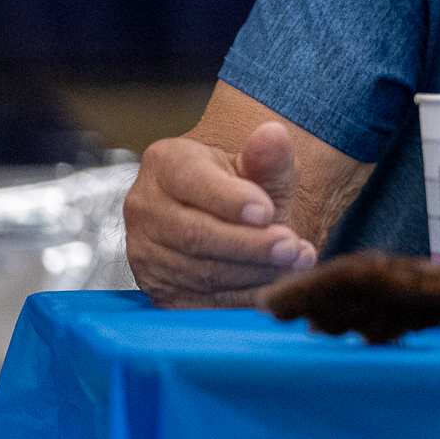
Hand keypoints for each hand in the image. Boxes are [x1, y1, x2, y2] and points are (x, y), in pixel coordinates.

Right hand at [124, 120, 317, 308]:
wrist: (229, 216)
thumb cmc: (247, 185)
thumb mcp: (262, 167)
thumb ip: (269, 156)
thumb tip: (273, 135)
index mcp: (166, 163)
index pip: (193, 182)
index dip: (232, 201)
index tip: (268, 211)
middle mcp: (145, 207)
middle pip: (195, 235)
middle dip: (251, 245)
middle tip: (293, 247)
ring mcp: (146, 253)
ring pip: (200, 273)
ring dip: (254, 274)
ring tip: (295, 263)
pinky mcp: (159, 290)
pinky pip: (200, 304)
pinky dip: (243, 299)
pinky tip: (275, 286)